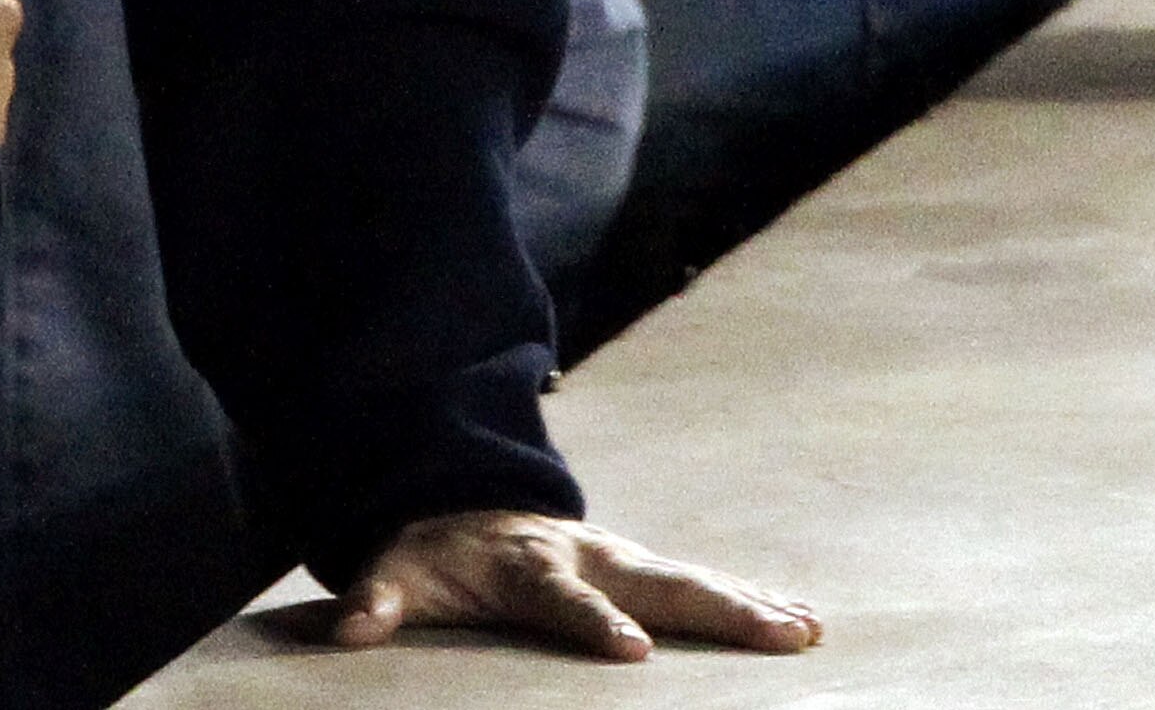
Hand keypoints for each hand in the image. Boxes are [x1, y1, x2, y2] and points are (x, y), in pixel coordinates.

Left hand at [332, 513, 820, 660]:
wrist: (462, 500)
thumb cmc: (434, 554)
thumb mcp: (398, 571)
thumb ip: (376, 599)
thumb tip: (348, 628)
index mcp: (529, 564)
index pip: (565, 599)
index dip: (596, 625)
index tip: (634, 655)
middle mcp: (587, 554)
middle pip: (657, 583)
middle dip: (717, 609)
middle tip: (779, 632)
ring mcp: (619, 556)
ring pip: (691, 579)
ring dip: (749, 604)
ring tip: (806, 629)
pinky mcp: (639, 567)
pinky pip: (700, 583)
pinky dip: (751, 598)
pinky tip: (801, 619)